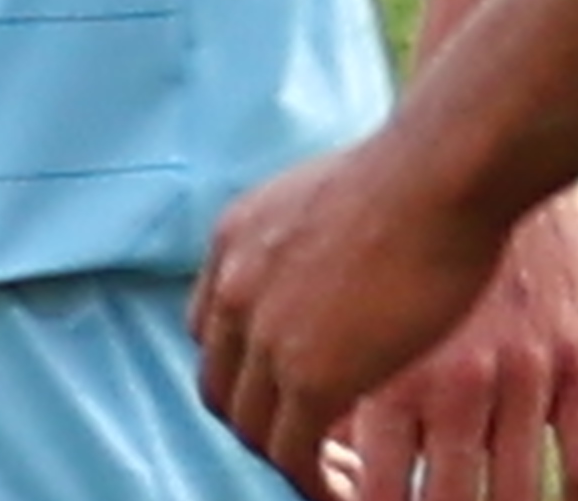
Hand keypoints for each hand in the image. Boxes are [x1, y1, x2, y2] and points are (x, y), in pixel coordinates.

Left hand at [225, 169, 577, 500]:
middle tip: (310, 452)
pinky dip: (315, 480)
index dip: (246, 375)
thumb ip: (304, 239)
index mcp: (232, 243)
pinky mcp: (311, 374)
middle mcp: (232, 289)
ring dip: (289, 461)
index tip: (288, 397)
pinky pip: (295, 451)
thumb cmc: (410, 178)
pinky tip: (348, 490)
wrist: (435, 176)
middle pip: (222, 386)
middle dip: (260, 425)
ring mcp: (265, 333)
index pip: (209, 332)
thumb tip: (326, 264)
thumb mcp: (324, 199)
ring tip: (336, 480)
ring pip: (253, 426)